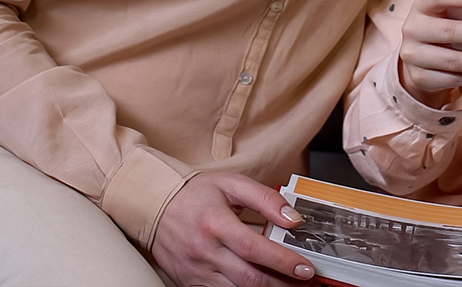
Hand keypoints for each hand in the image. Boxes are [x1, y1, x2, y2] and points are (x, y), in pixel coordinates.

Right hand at [152, 172, 314, 286]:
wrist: (155, 206)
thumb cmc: (194, 195)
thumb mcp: (231, 184)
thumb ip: (265, 199)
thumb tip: (293, 218)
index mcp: (215, 223)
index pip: (255, 248)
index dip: (283, 261)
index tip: (305, 268)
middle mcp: (204, 250)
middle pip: (249, 277)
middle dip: (282, 283)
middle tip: (305, 282)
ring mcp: (196, 270)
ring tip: (288, 285)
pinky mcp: (190, 282)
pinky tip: (261, 286)